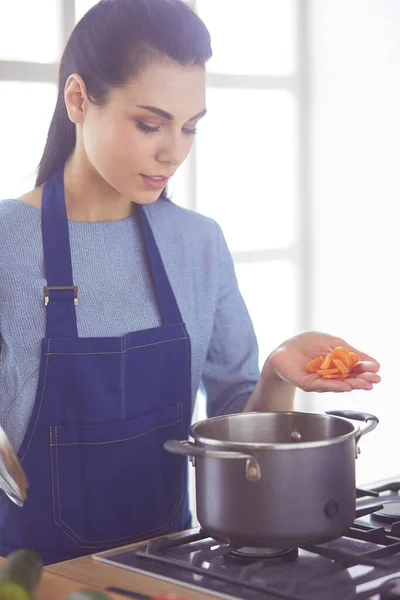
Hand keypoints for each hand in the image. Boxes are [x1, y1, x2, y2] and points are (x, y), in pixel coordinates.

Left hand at [266, 330, 380, 392]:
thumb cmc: (307, 343)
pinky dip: (334, 386)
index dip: (366, 369)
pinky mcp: (309, 384)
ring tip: (365, 384)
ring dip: (353, 384)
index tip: (376, 370)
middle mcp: (332, 375)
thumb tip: (371, 360)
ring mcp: (321, 381)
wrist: (284, 349)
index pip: (355, 368)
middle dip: (363, 379)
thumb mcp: (333, 343)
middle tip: (375, 380)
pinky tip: (346, 386)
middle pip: (350, 379)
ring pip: (339, 384)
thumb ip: (349, 352)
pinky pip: (322, 385)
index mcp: (339, 364)